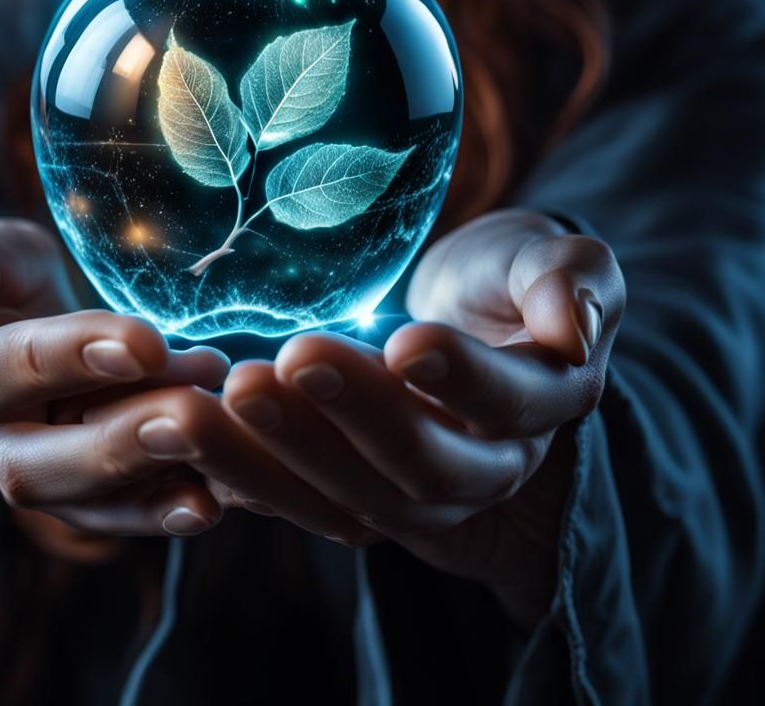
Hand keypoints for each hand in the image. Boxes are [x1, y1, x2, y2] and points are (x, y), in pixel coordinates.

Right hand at [0, 218, 374, 557]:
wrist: (23, 314)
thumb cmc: (3, 275)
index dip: (69, 356)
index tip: (146, 343)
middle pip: (30, 461)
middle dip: (115, 441)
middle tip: (190, 414)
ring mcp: (24, 469)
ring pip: (75, 497)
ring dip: (146, 476)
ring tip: (211, 441)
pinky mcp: (71, 493)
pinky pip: (108, 517)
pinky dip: (157, 514)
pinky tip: (209, 502)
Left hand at [219, 207, 624, 629]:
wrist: (466, 326)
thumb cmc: (505, 284)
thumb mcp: (548, 260)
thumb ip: (571, 282)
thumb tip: (573, 328)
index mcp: (542, 403)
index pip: (507, 402)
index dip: (462, 378)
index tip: (405, 340)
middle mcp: (484, 467)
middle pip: (423, 464)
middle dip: (350, 418)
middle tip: (278, 365)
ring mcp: (417, 497)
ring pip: (353, 499)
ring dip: (276, 459)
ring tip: (205, 408)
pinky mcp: (358, 498)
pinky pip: (304, 505)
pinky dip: (247, 481)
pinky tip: (191, 444)